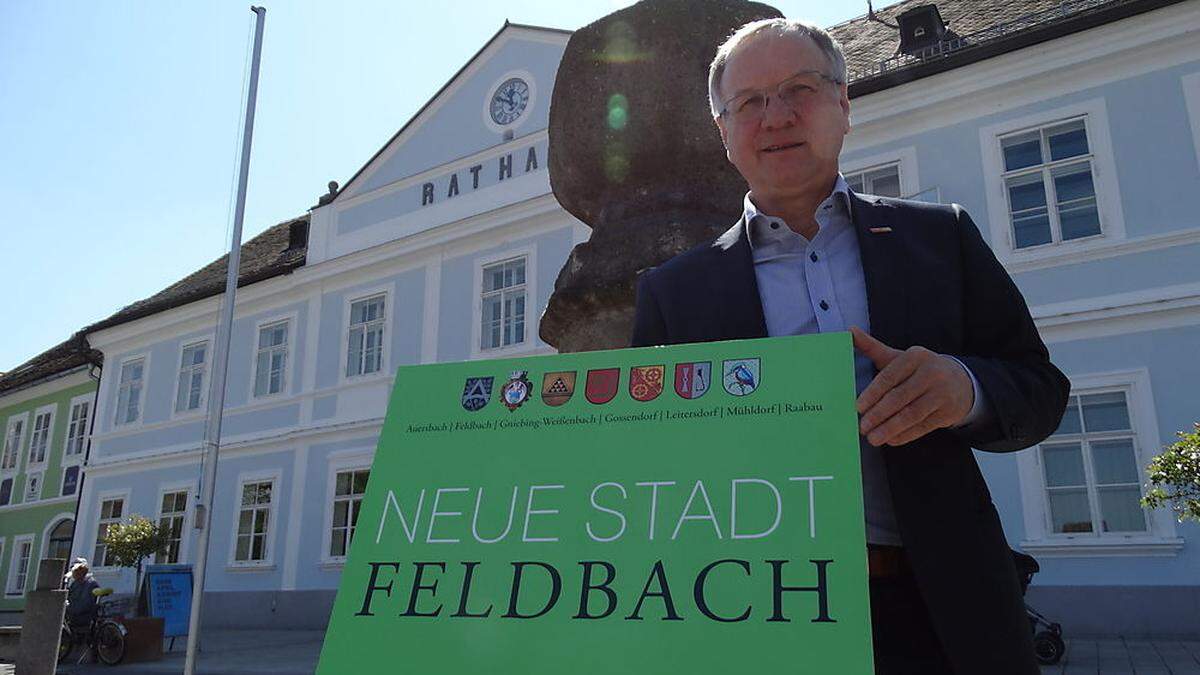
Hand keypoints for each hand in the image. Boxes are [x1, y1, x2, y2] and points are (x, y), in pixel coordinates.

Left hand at [850, 327, 973, 446]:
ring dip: (890, 428)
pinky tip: (891, 440)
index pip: (890, 376)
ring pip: (912, 414)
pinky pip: (923, 426)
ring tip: (873, 438)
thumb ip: (873, 347)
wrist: (960, 381)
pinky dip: (905, 435)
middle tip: (862, 427)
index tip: (858, 407)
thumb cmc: (919, 369)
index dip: (873, 393)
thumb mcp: (899, 357)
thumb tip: (850, 331)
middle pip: (900, 397)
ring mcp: (941, 394)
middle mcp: (931, 373)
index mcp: (915, 356)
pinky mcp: (947, 412)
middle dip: (879, 414)